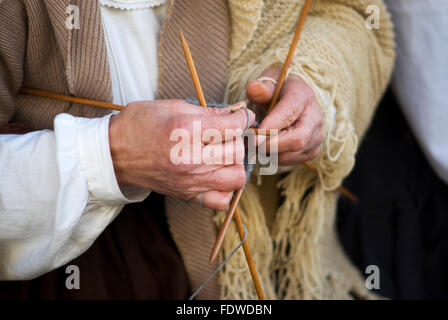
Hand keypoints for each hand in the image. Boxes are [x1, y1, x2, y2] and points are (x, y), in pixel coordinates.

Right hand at [109, 100, 254, 209]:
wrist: (114, 154)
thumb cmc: (140, 124)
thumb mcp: (172, 106)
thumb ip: (207, 110)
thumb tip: (236, 112)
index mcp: (187, 131)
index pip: (234, 127)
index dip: (243, 118)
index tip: (240, 115)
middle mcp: (191, 159)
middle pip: (238, 152)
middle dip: (239, 139)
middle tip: (230, 134)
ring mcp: (190, 181)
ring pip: (236, 178)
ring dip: (236, 164)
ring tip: (225, 154)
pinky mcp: (187, 195)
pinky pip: (220, 201)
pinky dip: (226, 189)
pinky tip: (217, 175)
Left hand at [246, 67, 322, 165]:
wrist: (295, 98)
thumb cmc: (278, 90)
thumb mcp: (269, 82)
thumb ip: (260, 88)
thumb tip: (252, 88)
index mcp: (303, 97)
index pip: (289, 115)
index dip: (270, 127)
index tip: (254, 134)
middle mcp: (315, 118)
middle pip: (297, 140)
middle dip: (270, 145)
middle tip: (251, 143)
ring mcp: (316, 136)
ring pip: (292, 154)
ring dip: (269, 153)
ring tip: (256, 143)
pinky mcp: (313, 150)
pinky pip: (292, 161)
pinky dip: (275, 158)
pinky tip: (267, 147)